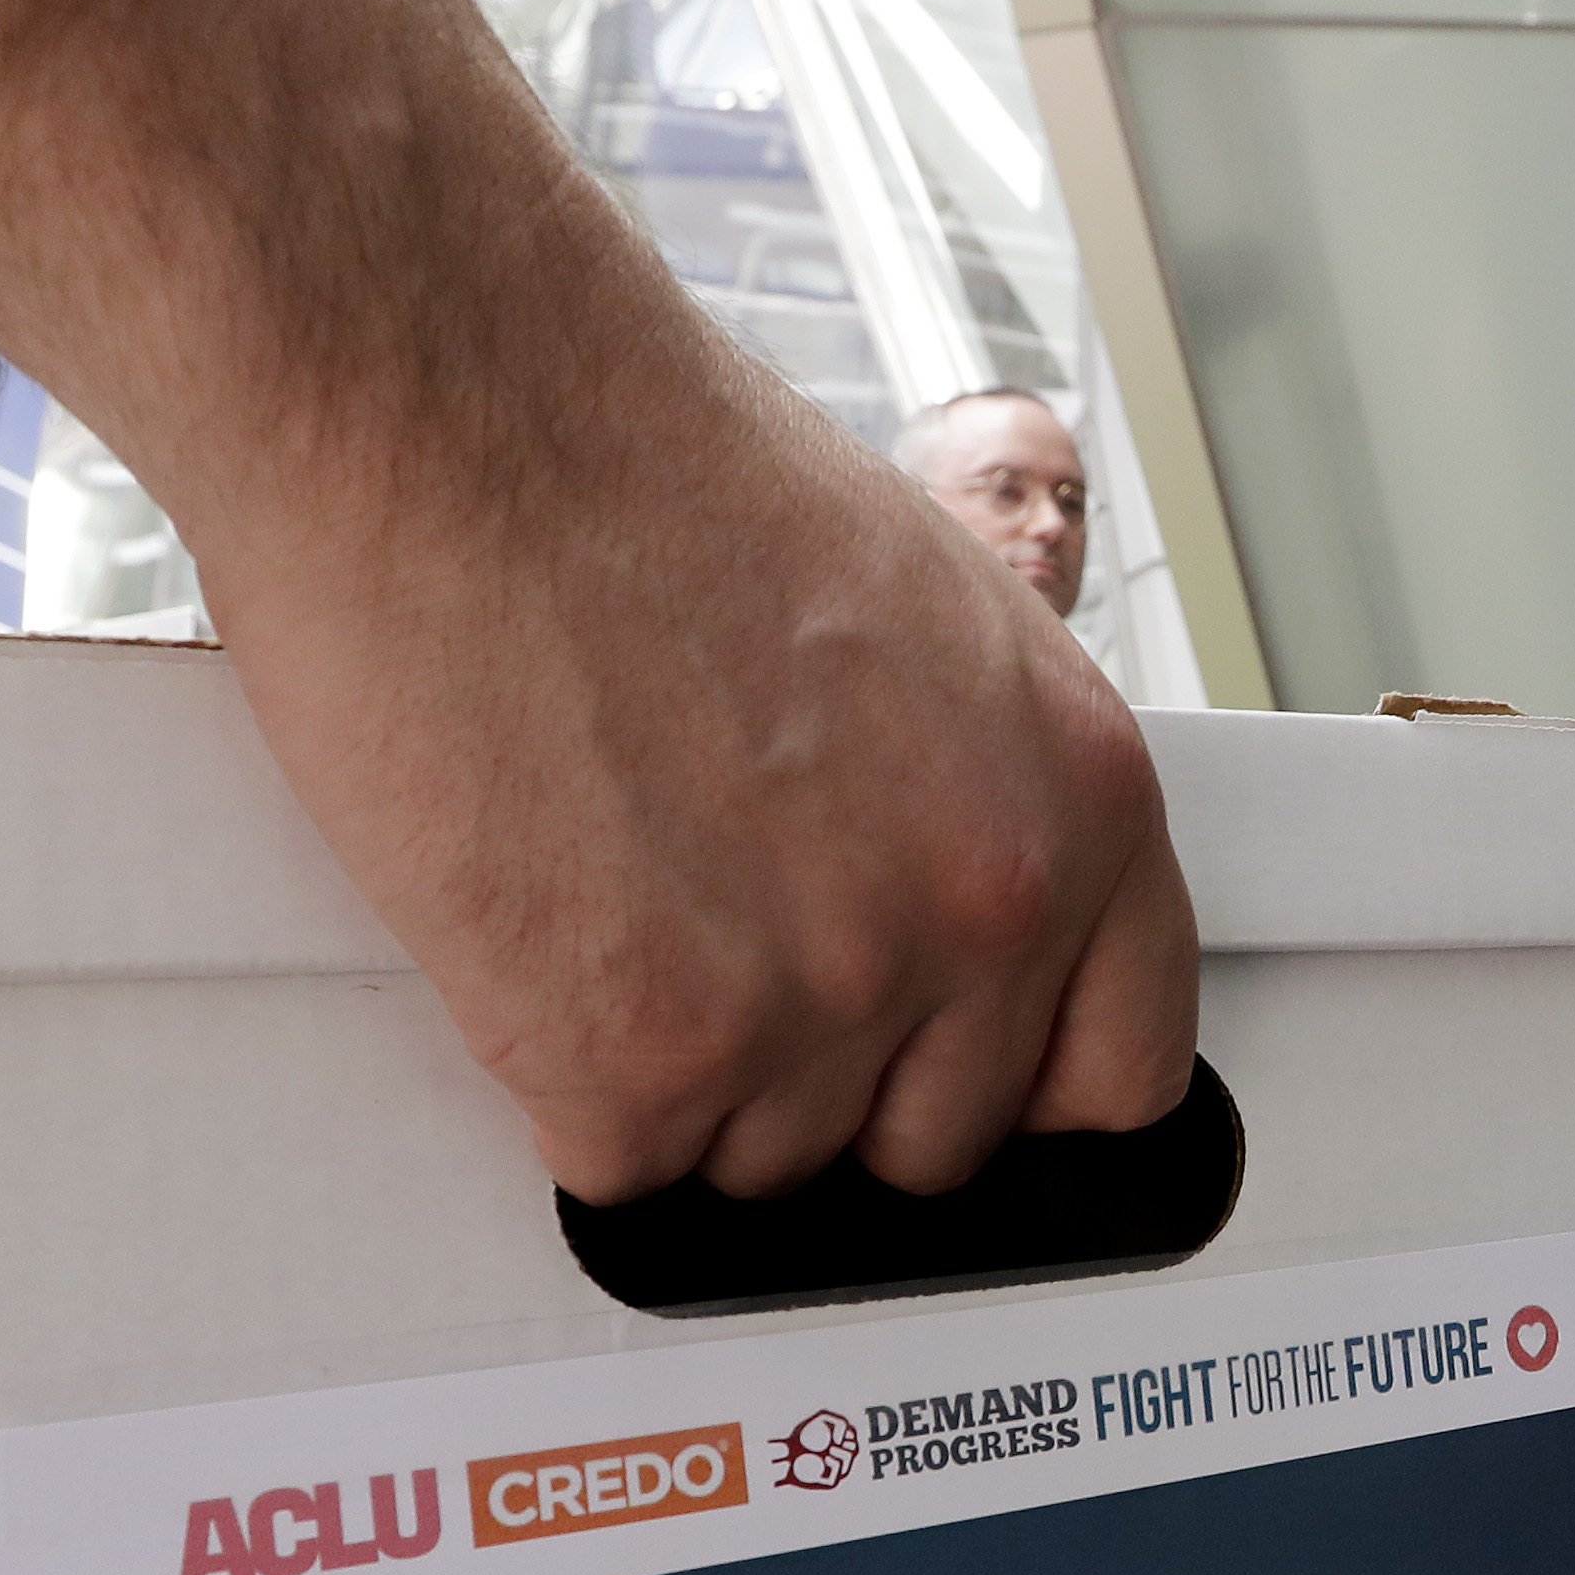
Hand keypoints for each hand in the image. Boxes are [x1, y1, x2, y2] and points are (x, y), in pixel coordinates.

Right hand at [207, 376, 1195, 1201]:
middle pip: (926, 1144)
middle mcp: (985, 908)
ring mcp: (823, 996)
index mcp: (1084, 800)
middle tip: (711, 927)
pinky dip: (554, 1079)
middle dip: (822, 1075)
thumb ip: (981, 798)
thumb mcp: (928, 617)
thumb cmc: (645, 469)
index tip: (939, 1074)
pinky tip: (530, 924)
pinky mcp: (644, 1053)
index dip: (1009, 1086)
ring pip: (760, 1163)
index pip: (1119, 1073)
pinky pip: (616, 1167)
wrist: (456, 407)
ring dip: (675, 1070)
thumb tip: (958, 928)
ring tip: (605, 877)